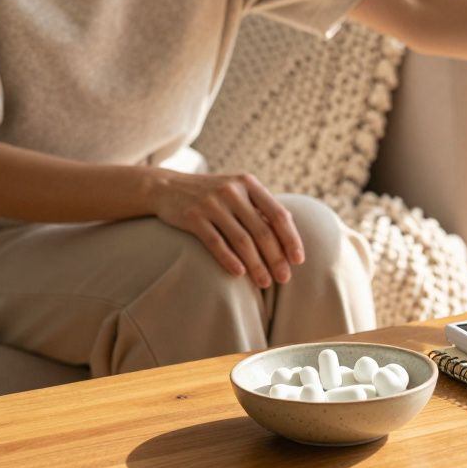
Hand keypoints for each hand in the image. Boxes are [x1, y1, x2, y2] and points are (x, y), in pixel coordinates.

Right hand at [148, 170, 303, 287]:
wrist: (167, 187)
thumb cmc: (212, 195)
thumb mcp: (237, 191)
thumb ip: (259, 208)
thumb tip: (289, 239)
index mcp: (249, 184)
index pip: (278, 214)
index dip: (291, 239)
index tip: (299, 260)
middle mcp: (232, 191)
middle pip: (262, 231)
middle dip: (276, 258)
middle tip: (284, 278)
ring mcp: (212, 203)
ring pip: (241, 240)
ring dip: (256, 265)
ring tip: (265, 282)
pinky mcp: (193, 217)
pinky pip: (216, 243)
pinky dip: (229, 260)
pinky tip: (239, 274)